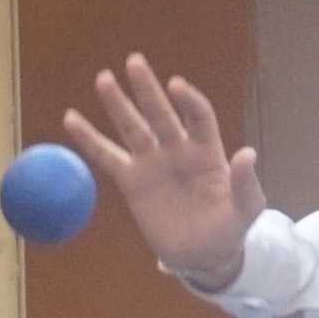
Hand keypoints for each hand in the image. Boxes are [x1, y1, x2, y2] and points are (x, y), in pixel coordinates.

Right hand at [64, 56, 263, 292]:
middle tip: (134, 61)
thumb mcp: (246, 210)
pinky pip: (107, 157)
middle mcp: (177, 149)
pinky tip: (71, 118)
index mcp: (207, 151)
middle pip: (161, 113)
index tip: (175, 86)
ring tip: (103, 79)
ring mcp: (153, 163)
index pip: (198, 116)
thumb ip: (246, 184)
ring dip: (118, 104)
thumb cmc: (228, 229)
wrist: (202, 256)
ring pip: (132, 128)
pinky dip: (89, 139)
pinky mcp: (131, 181)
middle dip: (148, 89)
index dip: (188, 100)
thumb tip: (247, 153)